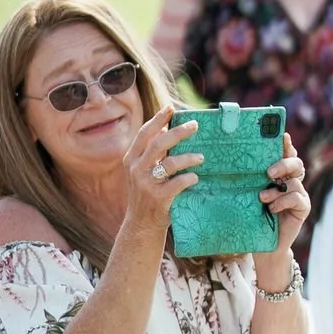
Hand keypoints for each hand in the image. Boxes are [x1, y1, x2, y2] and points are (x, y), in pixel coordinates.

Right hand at [122, 106, 200, 233]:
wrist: (141, 225)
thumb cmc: (147, 194)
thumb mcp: (143, 172)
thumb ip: (151, 153)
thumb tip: (166, 127)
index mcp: (131, 160)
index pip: (144, 134)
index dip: (157, 119)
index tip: (170, 107)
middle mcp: (136, 170)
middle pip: (158, 143)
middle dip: (178, 132)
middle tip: (195, 126)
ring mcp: (146, 185)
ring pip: (170, 163)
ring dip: (188, 157)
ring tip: (201, 158)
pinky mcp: (158, 199)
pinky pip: (177, 184)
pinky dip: (189, 179)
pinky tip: (195, 178)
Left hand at [257, 132, 310, 267]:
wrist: (264, 246)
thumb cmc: (252, 218)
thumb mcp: (248, 195)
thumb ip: (248, 181)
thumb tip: (227, 163)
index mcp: (279, 175)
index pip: (285, 154)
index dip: (285, 144)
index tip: (281, 135)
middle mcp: (292, 181)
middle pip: (296, 163)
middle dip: (284, 164)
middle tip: (269, 172)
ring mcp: (299, 194)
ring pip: (294, 182)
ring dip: (277, 190)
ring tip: (262, 198)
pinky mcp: (303, 208)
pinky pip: (297, 198)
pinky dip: (283, 202)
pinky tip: (272, 209)